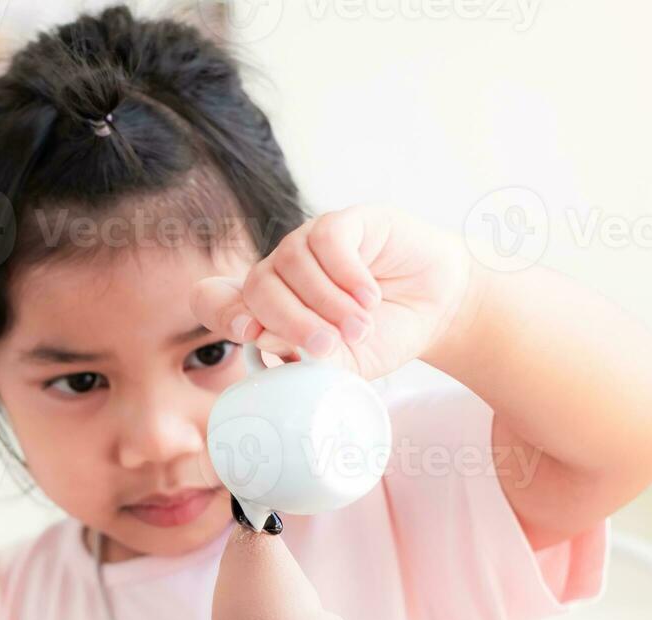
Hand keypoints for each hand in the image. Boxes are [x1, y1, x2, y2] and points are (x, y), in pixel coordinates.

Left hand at [191, 206, 476, 379]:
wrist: (438, 308)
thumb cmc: (383, 337)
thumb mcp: (345, 365)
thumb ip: (308, 364)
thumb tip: (269, 349)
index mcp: (267, 309)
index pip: (214, 299)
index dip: (220, 311)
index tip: (248, 333)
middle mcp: (280, 273)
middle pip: (256, 287)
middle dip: (290, 321)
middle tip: (328, 346)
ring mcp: (309, 244)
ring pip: (290, 263)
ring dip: (326, 302)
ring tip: (360, 327)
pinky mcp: (344, 223)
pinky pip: (326, 241)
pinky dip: (346, 274)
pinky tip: (368, 297)